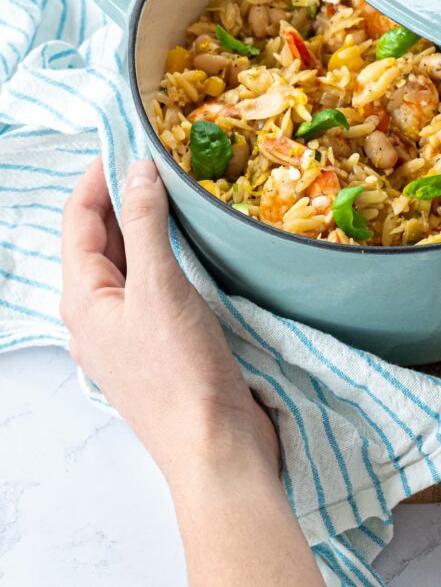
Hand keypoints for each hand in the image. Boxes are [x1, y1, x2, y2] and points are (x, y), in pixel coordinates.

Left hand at [62, 159, 341, 586]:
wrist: (216, 447)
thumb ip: (145, 225)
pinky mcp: (165, 343)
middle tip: (161, 160)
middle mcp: (100, 314)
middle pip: (102, 240)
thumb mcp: (160, 287)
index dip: (98, 177)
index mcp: (84, 300)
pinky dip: (172, 257)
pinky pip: (159, 285)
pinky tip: (199, 246)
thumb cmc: (180, 371)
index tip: (128, 140)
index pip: (78, 221)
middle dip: (125, 197)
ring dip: (151, 227)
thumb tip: (138, 170)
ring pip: (133, 263)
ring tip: (182, 193)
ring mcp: (132, 331)